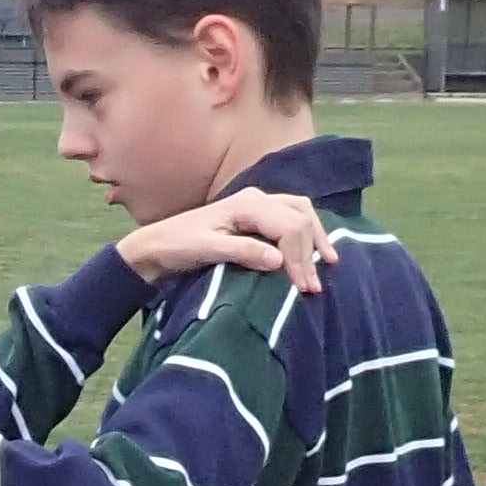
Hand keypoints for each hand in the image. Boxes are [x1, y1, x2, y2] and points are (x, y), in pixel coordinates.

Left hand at [118, 190, 336, 295]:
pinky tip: (314, 250)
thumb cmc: (176, 246)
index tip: (301, 287)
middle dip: (310, 252)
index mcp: (246, 204)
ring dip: (315, 238)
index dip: (298, 257)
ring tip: (329, 264)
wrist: (156, 246)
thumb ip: (241, 251)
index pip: (288, 226)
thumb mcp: (206, 250)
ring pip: (300, 213)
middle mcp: (256, 199)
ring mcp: (257, 206)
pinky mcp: (255, 217)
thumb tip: (278, 259)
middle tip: (312, 286)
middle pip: (299, 219)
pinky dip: (306, 233)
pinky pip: (291, 218)